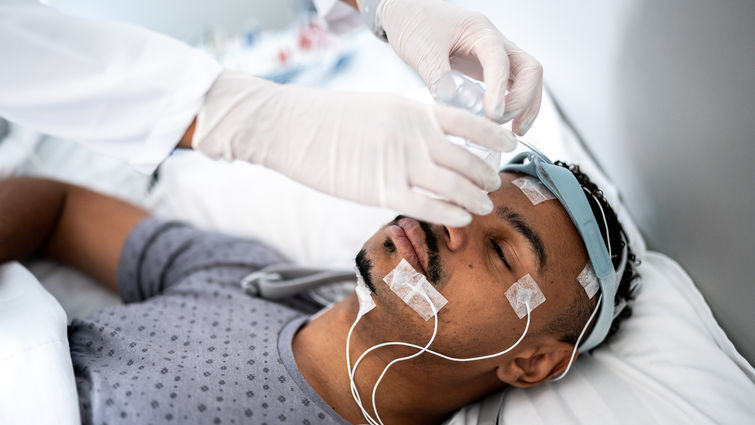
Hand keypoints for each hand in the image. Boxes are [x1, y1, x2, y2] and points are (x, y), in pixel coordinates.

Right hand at [192, 70, 517, 225]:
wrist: (290, 127)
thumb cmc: (329, 116)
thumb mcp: (379, 107)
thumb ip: (410, 125)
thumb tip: (432, 141)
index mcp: (413, 111)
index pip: (468, 122)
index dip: (494, 137)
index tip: (509, 145)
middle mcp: (413, 137)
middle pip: (466, 160)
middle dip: (485, 175)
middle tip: (494, 184)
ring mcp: (398, 164)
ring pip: (453, 186)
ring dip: (474, 197)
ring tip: (484, 205)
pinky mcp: (380, 192)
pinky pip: (427, 206)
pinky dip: (450, 213)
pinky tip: (462, 218)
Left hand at [377, 0, 542, 134]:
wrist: (408, 14)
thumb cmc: (415, 23)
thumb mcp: (421, 50)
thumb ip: (437, 76)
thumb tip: (452, 103)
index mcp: (479, 31)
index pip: (499, 60)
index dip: (499, 90)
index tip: (492, 115)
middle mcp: (494, 41)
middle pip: (529, 69)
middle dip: (523, 100)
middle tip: (502, 125)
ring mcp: (495, 55)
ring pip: (527, 78)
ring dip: (526, 105)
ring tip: (515, 131)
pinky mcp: (488, 68)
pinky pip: (512, 86)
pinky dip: (514, 105)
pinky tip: (503, 123)